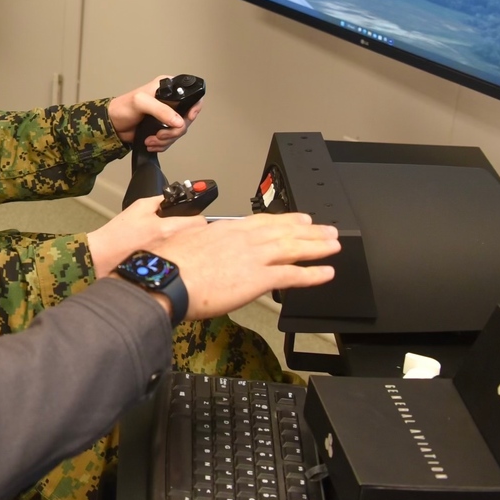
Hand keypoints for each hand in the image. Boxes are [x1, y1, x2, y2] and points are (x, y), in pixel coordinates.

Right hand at [86, 195, 204, 277]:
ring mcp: (170, 260)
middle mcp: (173, 246)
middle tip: (184, 227)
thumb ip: (158, 201)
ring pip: (190, 250)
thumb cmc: (117, 235)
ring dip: (186, 244)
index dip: (197, 216)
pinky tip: (164, 253)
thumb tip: (171, 199)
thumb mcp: (138, 208)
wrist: (103, 257)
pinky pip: (179, 260)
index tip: (192, 215)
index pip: (199, 222)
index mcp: (168, 229)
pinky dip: (176, 255)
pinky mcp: (165, 269)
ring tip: (172, 241)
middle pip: (199, 238)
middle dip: (194, 231)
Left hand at [107, 75, 202, 151]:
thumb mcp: (141, 103)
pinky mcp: (163, 128)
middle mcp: (171, 101)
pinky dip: (162, 144)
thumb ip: (160, 110)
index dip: (194, 108)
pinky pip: (171, 140)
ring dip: (166, 140)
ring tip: (151, 140)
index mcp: (168, 88)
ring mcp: (167, 116)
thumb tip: (179, 122)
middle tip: (159, 134)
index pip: (192, 96)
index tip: (187, 118)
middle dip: (174, 131)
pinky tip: (151, 143)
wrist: (113, 125)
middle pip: (187, 118)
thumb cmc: (122, 108)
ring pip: (179, 131)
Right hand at [149, 213, 339, 319]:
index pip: (261, 221)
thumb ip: (196, 234)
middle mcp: (243, 238)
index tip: (297, 219)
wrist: (166, 280)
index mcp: (225, 228)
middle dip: (308, 230)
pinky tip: (326, 273)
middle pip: (283, 230)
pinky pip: (293, 275)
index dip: (283, 220)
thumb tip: (198, 232)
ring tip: (333, 245)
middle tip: (326, 229)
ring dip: (316, 246)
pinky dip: (313, 274)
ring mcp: (253, 256)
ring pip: (293, 248)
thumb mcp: (181, 237)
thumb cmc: (168, 264)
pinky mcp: (258, 278)